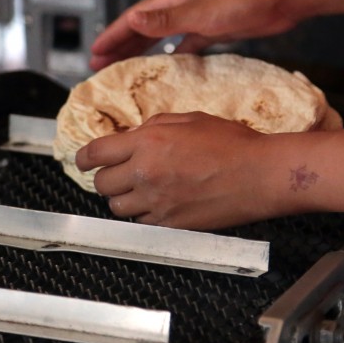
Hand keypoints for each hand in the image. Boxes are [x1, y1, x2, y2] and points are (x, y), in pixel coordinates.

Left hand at [75, 112, 281, 228]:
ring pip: (117, 207)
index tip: (84, 160)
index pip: (95, 153)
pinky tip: (162, 202)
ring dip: (124, 197)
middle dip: (107, 177)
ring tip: (143, 188)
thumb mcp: (191, 119)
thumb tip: (134, 134)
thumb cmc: (233, 143)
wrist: (259, 174)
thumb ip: (156, 124)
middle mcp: (146, 172)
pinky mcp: (170, 224)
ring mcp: (157, 202)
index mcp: (149, 141)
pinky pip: (141, 222)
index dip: (84, 157)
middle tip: (121, 172)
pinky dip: (145, 214)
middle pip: (101, 183)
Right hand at [89, 0, 295, 69]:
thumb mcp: (199, 13)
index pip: (132, 19)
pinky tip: (168, 67)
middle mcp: (180, 7)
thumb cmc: (240, 1)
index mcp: (172, 0)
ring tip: (125, 67)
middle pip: (142, 28)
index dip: (112, 36)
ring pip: (161, 37)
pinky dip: (173, 56)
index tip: (94, 55)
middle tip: (99, 66)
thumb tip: (131, 20)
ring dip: (141, 51)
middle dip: (120, 46)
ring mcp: (197, 18)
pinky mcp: (214, 30)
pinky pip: (185, 45)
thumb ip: (166, 20)